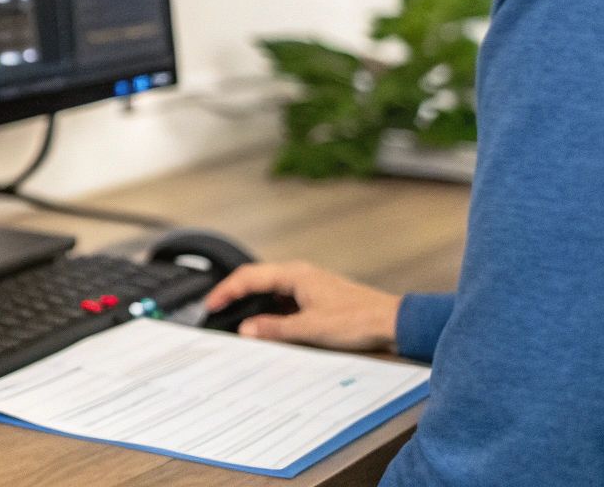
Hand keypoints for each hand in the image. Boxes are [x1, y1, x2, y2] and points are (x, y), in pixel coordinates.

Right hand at [202, 261, 401, 352]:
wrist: (392, 323)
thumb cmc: (358, 319)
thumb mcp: (310, 328)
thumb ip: (274, 328)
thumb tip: (246, 329)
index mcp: (295, 274)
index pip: (249, 277)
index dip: (226, 291)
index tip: (210, 304)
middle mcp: (300, 275)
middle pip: (257, 281)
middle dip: (235, 295)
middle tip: (216, 311)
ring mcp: (308, 287)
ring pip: (270, 292)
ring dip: (253, 305)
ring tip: (238, 322)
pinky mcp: (316, 299)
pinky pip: (284, 302)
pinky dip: (270, 312)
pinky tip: (268, 328)